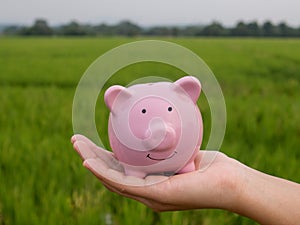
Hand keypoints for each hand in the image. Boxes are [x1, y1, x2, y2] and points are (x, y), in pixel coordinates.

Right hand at [71, 134, 240, 211]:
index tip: (91, 142)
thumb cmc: (212, 166)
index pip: (121, 168)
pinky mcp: (156, 195)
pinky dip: (104, 173)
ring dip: (92, 162)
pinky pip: (124, 184)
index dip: (103, 156)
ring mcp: (150, 195)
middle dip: (92, 157)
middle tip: (76, 141)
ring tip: (76, 146)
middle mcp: (147, 191)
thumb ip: (168, 141)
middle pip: (112, 173)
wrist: (231, 182)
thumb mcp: (184, 147)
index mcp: (151, 181)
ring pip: (112, 179)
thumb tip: (160, 123)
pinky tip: (89, 162)